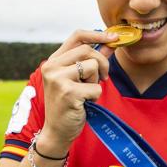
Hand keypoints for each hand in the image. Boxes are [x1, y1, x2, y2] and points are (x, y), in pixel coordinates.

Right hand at [38, 29, 117, 155]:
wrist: (57, 131)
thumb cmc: (69, 104)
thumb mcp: (79, 79)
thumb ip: (92, 60)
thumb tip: (110, 43)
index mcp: (53, 60)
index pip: (77, 36)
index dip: (98, 34)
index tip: (114, 37)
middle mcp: (51, 66)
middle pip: (88, 50)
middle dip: (103, 63)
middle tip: (104, 78)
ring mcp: (58, 79)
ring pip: (92, 66)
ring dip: (97, 81)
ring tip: (87, 93)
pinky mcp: (68, 92)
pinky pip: (96, 87)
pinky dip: (95, 96)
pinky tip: (85, 104)